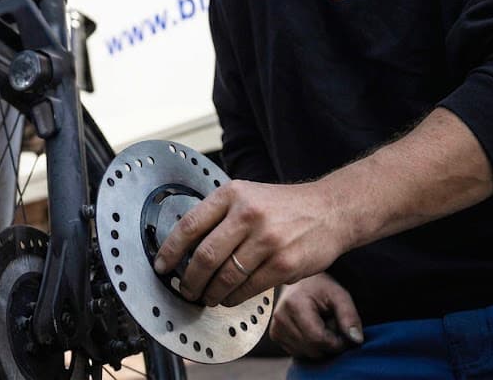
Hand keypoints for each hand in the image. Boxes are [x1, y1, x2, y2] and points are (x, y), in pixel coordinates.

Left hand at [152, 180, 347, 306]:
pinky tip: (229, 298)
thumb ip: (219, 215)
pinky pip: (247, 289)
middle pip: (204, 256)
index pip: (189, 225)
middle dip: (189, 280)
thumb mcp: (248, 195)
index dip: (170, 250)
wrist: (330, 210)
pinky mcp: (284, 263)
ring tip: (206, 297)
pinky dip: (232, 298)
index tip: (161, 266)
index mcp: (232, 193)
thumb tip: (184, 248)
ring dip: (210, 293)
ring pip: (225, 277)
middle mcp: (248, 213)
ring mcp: (267, 240)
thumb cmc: (284, 207)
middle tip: (185, 289)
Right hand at [269, 273, 363, 358]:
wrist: (301, 282)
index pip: (318, 339)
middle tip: (332, 326)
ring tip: (321, 326)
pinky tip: (311, 331)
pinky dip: (309, 347)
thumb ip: (349, 316)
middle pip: (312, 349)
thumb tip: (356, 340)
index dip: (336, 342)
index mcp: (294, 305)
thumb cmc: (322, 288)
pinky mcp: (275, 335)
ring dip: (319, 346)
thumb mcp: (339, 295)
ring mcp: (276, 328)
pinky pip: (298, 353)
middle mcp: (280, 318)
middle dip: (328, 344)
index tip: (344, 333)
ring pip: (306, 354)